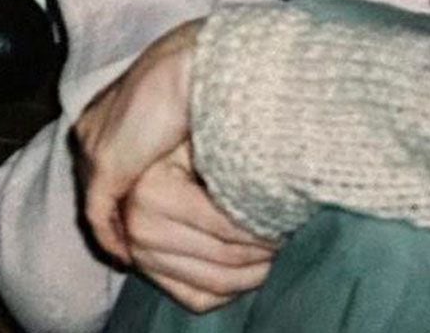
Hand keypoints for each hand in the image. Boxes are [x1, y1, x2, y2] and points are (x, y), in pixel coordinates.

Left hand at [72, 19, 204, 263]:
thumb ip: (166, 136)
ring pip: (95, 201)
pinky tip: (127, 255)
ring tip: (136, 254)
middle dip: (114, 213)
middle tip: (136, 242)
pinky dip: (110, 237)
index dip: (121, 189)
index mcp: (104, 109)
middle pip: (94, 183)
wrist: (190, 66)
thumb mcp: (175, 113)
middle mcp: (90, 128)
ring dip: (115, 228)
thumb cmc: (194, 82)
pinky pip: (99, 213)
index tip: (138, 211)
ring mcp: (92, 147)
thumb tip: (178, 160)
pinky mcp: (104, 166)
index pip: (102, 158)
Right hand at [117, 143, 275, 312]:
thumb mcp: (197, 138)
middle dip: (264, 252)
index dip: (265, 228)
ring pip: (214, 283)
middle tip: (289, 237)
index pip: (226, 227)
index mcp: (152, 195)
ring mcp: (141, 255)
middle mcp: (140, 230)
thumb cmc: (174, 132)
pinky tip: (249, 272)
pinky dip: (228, 291)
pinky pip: (196, 297)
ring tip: (275, 254)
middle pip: (224, 257)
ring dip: (253, 274)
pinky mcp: (146, 272)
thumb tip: (277, 195)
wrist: (138, 136)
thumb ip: (227, 168)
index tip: (291, 220)